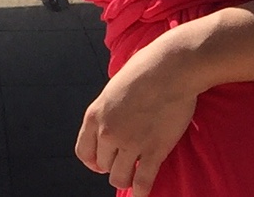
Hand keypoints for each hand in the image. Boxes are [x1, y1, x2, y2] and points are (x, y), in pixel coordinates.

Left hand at [75, 38, 198, 195]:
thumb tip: (112, 119)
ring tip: (134, 174)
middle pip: (103, 165)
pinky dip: (141, 193)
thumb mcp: (114, 87)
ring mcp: (130, 144)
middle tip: (125, 161)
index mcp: (95, 114)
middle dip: (113, 164)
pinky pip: (143, 183)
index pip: (83, 151)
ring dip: (126, 178)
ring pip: (120, 178)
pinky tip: (142, 194)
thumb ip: (109, 109)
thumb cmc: (144, 70)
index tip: (101, 163)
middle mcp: (108, 132)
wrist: (169, 69)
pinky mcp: (153, 151)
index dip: (93, 160)